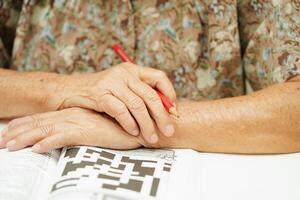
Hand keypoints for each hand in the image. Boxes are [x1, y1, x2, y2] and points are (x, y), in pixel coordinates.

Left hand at [0, 108, 141, 152]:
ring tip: (9, 145)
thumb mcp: (95, 125)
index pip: (44, 118)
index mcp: (73, 113)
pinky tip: (37, 149)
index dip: (26, 123)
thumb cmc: (116, 126)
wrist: (136, 126)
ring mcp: (79, 122)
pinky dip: (49, 142)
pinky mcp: (88, 131)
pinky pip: (64, 137)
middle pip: (40, 122)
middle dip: (18, 131)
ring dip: (26, 137)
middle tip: (2, 140)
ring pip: (47, 129)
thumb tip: (67, 131)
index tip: (10, 129)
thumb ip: (80, 125)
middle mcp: (73, 115)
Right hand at [55, 63, 175, 143]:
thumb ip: (139, 94)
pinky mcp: (100, 94)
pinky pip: (121, 111)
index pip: (159, 76)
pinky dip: (129, 123)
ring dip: (147, 124)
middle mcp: (124, 73)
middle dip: (162, 115)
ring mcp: (111, 83)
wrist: (68, 90)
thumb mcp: (121, 88)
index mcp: (132, 69)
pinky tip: (134, 132)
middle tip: (169, 130)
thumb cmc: (99, 93)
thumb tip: (166, 110)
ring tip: (151, 138)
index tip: (173, 111)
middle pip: (151, 95)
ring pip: (137, 105)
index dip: (170, 93)